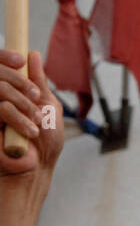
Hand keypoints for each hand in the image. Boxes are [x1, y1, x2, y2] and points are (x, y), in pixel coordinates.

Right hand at [0, 50, 63, 181]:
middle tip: (37, 98)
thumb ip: (39, 83)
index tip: (20, 59)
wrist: (35, 170)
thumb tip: (32, 55)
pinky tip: (29, 132)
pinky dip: (18, 118)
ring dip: (24, 104)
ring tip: (37, 122)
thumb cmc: (44, 143)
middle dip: (21, 83)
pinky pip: (0, 108)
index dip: (4, 56)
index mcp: (8, 91)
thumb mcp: (48, 108)